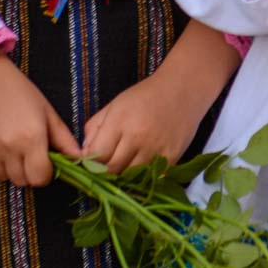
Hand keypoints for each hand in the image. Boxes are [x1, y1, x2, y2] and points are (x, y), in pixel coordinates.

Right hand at [0, 51, 80, 186]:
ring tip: (10, 144)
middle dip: (28, 171)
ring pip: (2, 177)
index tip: (44, 162)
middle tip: (28, 152)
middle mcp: (8, 148)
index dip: (45, 174)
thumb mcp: (47, 112)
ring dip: (9, 167)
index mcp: (31, 138)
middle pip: (21, 181)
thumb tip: (79, 158)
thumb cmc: (20, 92)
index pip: (40, 178)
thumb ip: (63, 139)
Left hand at [80, 23, 239, 172]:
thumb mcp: (114, 105)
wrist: (184, 88)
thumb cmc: (146, 95)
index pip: (96, 156)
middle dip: (104, 173)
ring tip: (121, 171)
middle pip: (112, 170)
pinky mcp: (172, 157)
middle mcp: (137, 137)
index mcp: (120, 122)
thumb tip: (84, 155)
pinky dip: (143, 179)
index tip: (90, 163)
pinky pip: (151, 178)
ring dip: (123, 177)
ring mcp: (156, 149)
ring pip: (130, 178)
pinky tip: (139, 173)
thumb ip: (95, 129)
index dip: (90, 163)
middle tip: (104, 170)